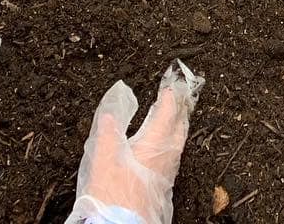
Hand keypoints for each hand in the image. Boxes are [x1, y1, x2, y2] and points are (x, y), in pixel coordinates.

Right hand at [65, 62, 204, 223]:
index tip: (171, 87)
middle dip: (180, 113)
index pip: (168, 115)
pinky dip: (170, 146)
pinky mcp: (162, 191)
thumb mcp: (103, 158)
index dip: (170, 99)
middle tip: (180, 99)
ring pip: (177, 146)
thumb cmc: (113, 196)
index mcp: (154, 146)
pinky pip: (172, 160)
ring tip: (174, 121)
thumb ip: (109, 130)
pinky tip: (162, 151)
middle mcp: (166, 160)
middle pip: (179, 131)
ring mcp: (166, 177)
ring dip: (177, 130)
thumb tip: (113, 107)